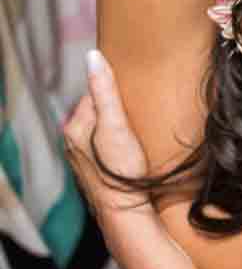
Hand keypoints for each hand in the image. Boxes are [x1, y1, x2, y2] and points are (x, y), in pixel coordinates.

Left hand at [62, 50, 154, 220]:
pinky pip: (106, 147)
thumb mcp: (115, 125)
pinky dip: (118, 143)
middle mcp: (74, 142)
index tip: (135, 83)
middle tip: (141, 104)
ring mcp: (84, 159)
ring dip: (117, 126)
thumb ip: (104, 91)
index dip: (114, 86)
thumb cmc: (121, 169)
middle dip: (115, 106)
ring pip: (101, 131)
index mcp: (75, 127)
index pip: (94, 93)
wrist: (124, 212)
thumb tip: (93, 56)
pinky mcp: (97, 172)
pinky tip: (132, 148)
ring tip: (138, 125)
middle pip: (97, 112)